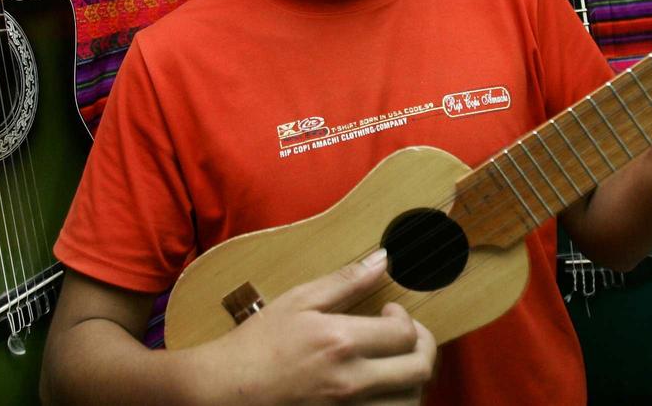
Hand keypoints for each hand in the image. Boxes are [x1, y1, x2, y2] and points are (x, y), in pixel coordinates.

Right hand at [199, 249, 435, 405]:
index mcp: (340, 342)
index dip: (407, 319)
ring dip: (412, 379)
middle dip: (424, 348)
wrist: (226, 391)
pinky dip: (394, 401)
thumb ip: (345, 281)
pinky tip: (380, 387)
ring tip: (396, 364)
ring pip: (410, 401)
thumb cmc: (258, 344)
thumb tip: (382, 260)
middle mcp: (351, 382)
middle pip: (419, 370)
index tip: (390, 313)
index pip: (405, 333)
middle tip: (407, 336)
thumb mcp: (298, 301)